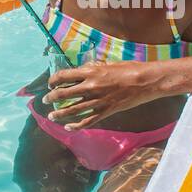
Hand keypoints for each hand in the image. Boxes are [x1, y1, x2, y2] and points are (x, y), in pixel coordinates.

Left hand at [42, 60, 165, 129]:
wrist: (146, 81)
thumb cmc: (128, 69)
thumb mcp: (107, 64)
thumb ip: (92, 68)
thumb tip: (80, 71)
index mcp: (90, 72)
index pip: (63, 76)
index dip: (53, 80)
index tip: (50, 84)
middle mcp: (90, 86)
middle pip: (63, 94)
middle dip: (51, 98)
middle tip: (45, 100)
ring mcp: (97, 100)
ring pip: (72, 109)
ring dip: (59, 113)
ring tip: (51, 116)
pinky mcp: (106, 111)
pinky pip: (88, 121)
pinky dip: (76, 125)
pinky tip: (68, 127)